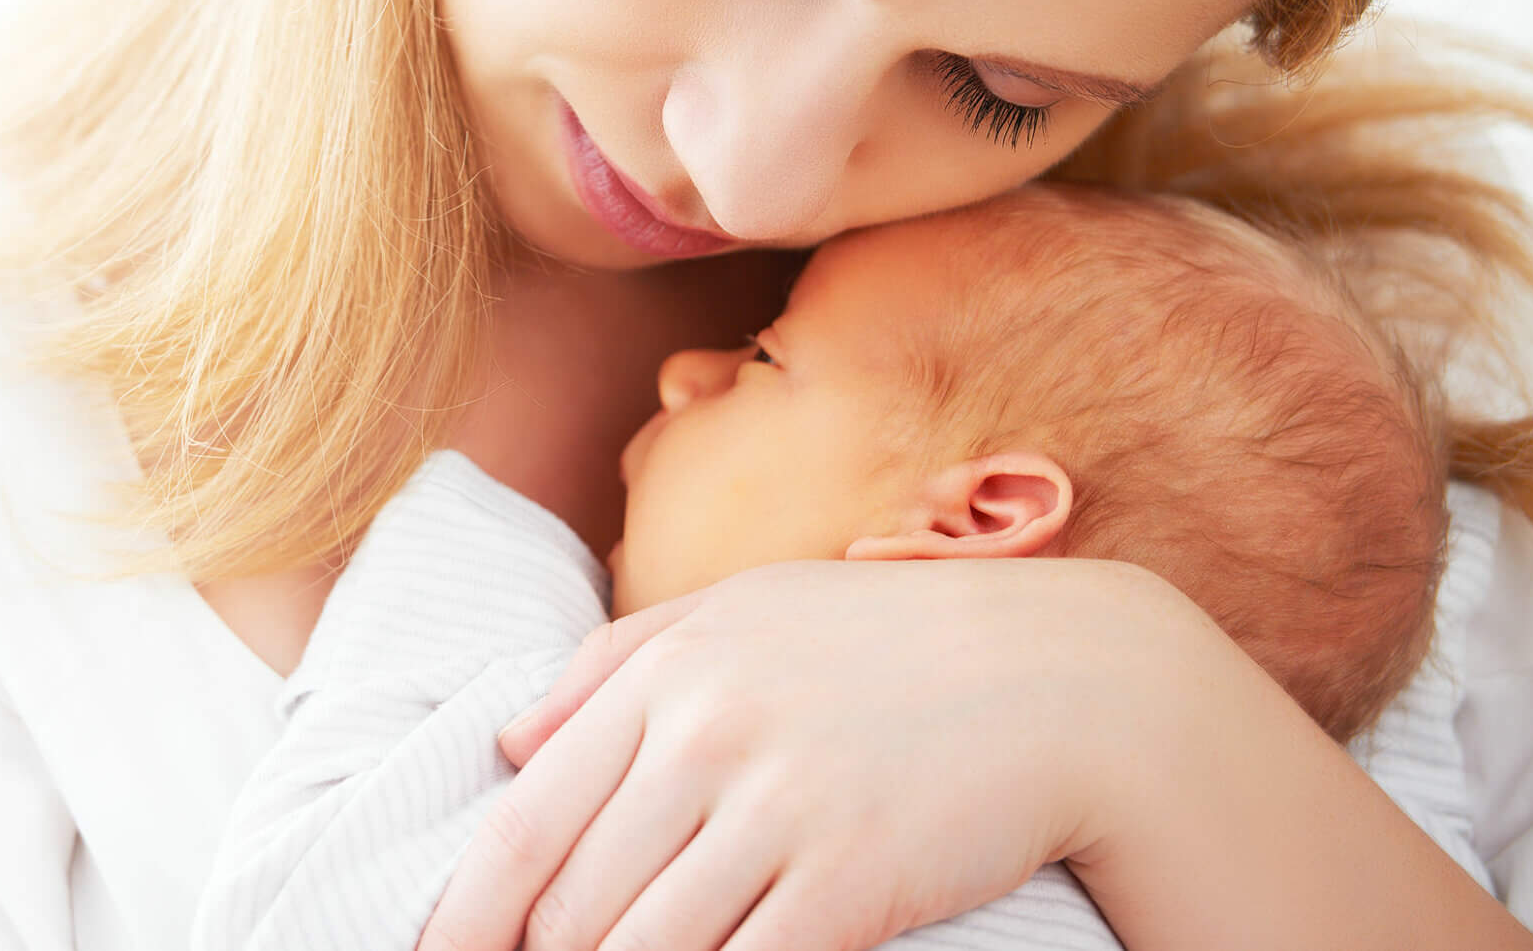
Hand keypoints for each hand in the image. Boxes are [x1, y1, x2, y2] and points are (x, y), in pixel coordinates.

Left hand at [415, 554, 1215, 950]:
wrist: (1067, 680)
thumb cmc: (888, 645)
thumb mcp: (740, 613)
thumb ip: (612, 668)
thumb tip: (510, 744)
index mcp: (663, 675)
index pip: (520, 828)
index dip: (464, 920)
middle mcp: (705, 737)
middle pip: (572, 908)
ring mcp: (780, 809)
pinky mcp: (853, 879)